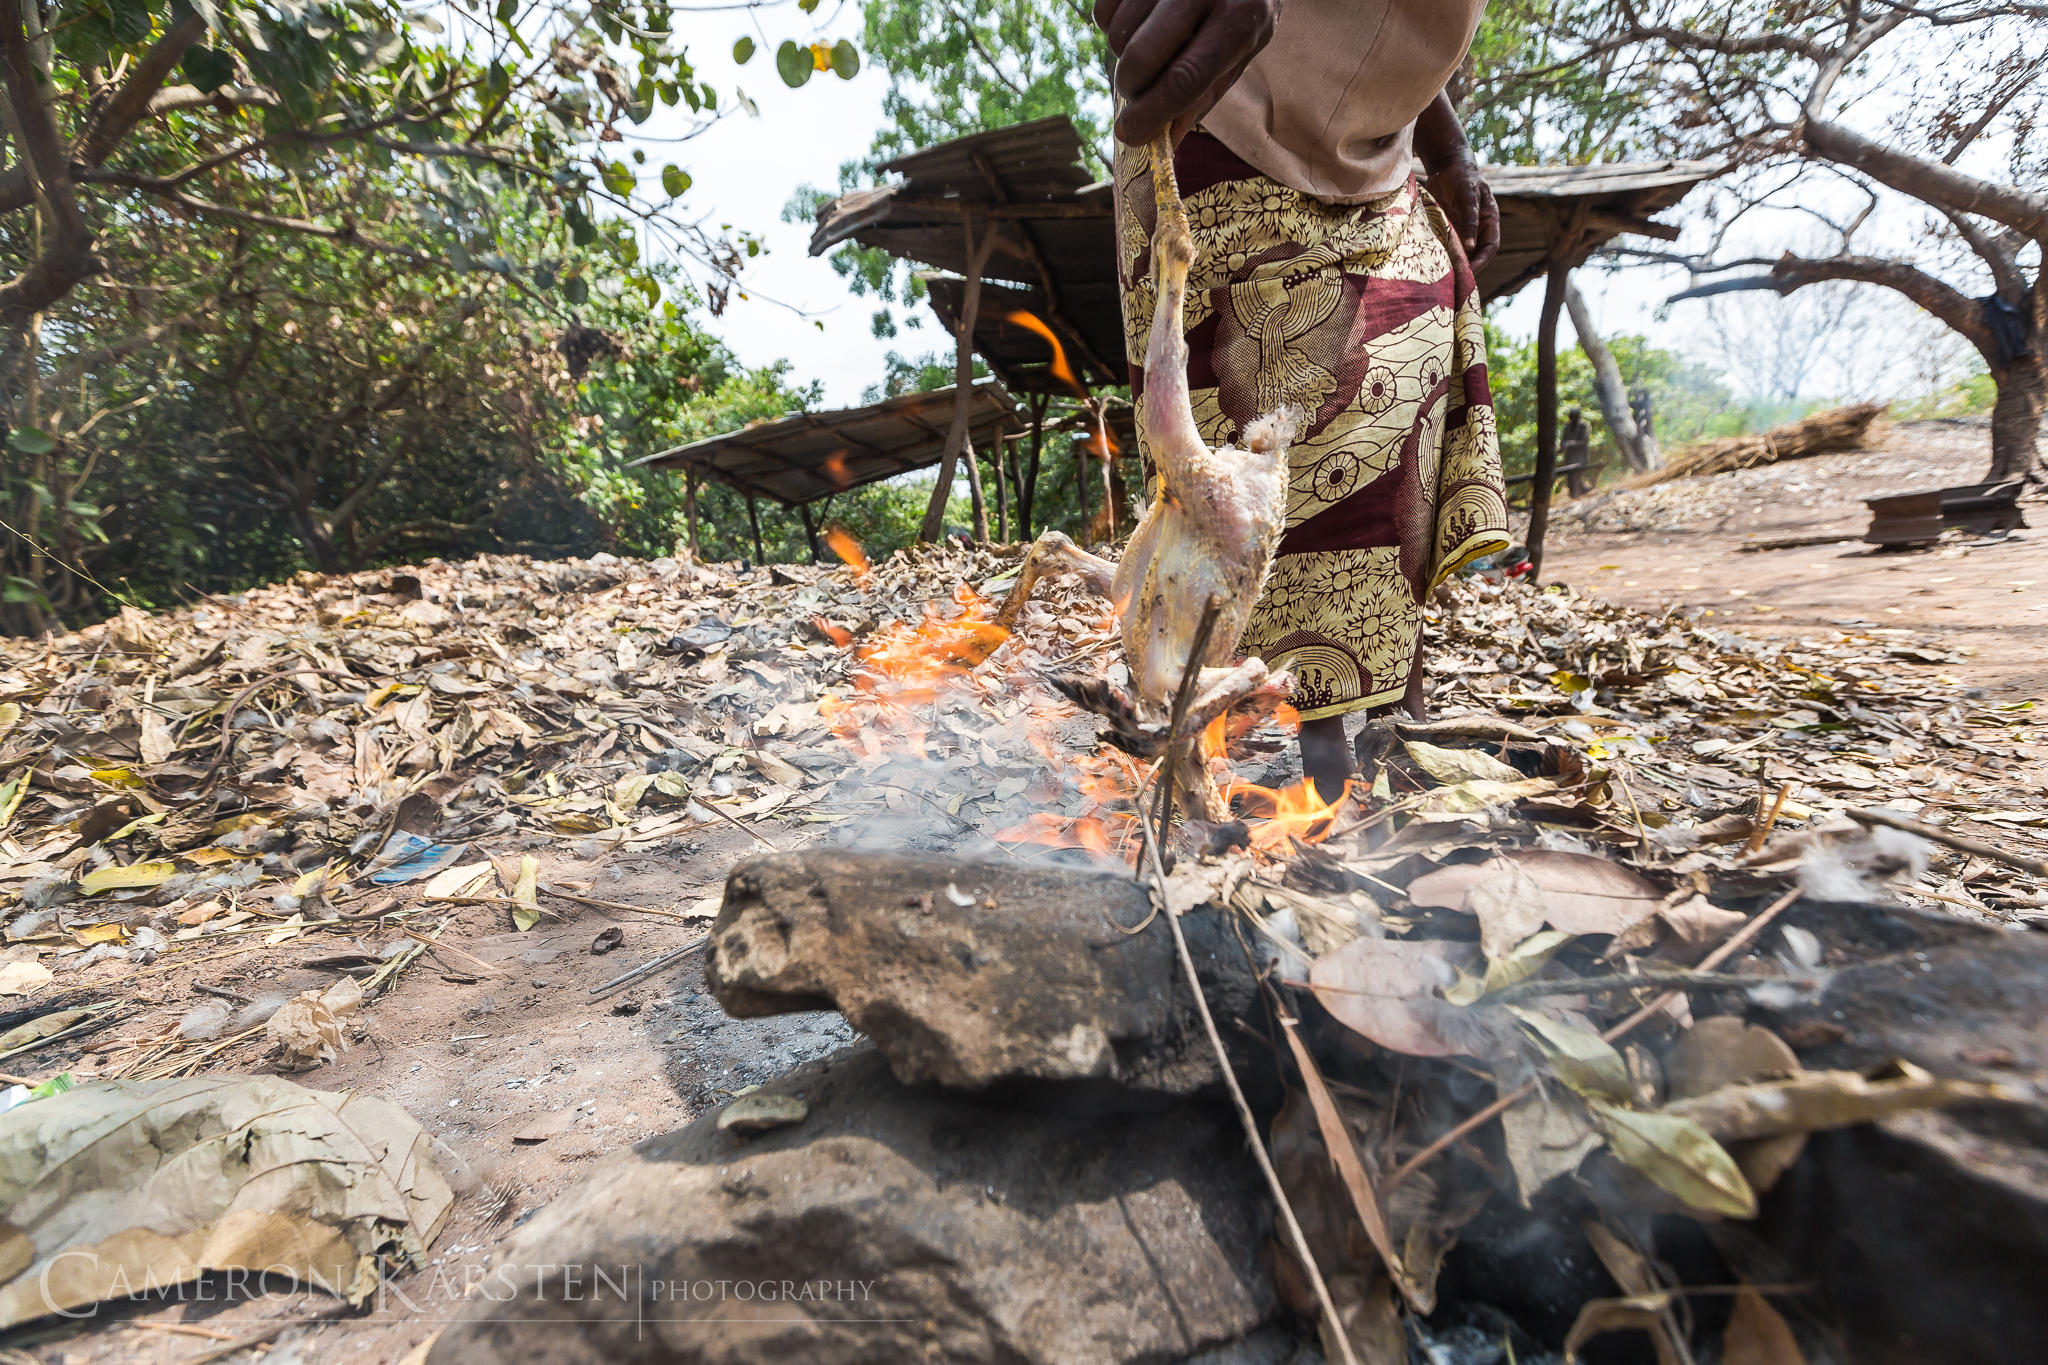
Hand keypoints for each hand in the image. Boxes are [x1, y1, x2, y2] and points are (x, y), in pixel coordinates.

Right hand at [1095, 0, 1279, 146]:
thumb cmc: (1240, 13)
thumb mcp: (1238, 55)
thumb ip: (1202, 97)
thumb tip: (1163, 143)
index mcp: (1239, 21)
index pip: (1185, 78)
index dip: (1151, 113)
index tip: (1130, 133)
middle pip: (1141, 57)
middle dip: (1131, 88)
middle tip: (1139, 90)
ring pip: (1118, 34)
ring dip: (1122, 56)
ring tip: (1148, 47)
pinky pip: (1103, 11)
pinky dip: (1112, 27)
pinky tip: (1138, 24)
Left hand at [1425, 155, 1498, 270]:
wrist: (1447, 167)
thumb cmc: (1464, 178)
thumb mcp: (1469, 197)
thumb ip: (1470, 220)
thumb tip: (1470, 246)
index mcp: (1489, 221)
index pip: (1490, 247)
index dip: (1482, 260)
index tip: (1470, 271)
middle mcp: (1477, 229)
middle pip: (1475, 254)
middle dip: (1466, 266)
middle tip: (1454, 279)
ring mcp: (1462, 230)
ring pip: (1460, 252)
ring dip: (1453, 262)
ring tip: (1443, 275)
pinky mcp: (1447, 229)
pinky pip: (1446, 245)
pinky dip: (1441, 254)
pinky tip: (1433, 261)